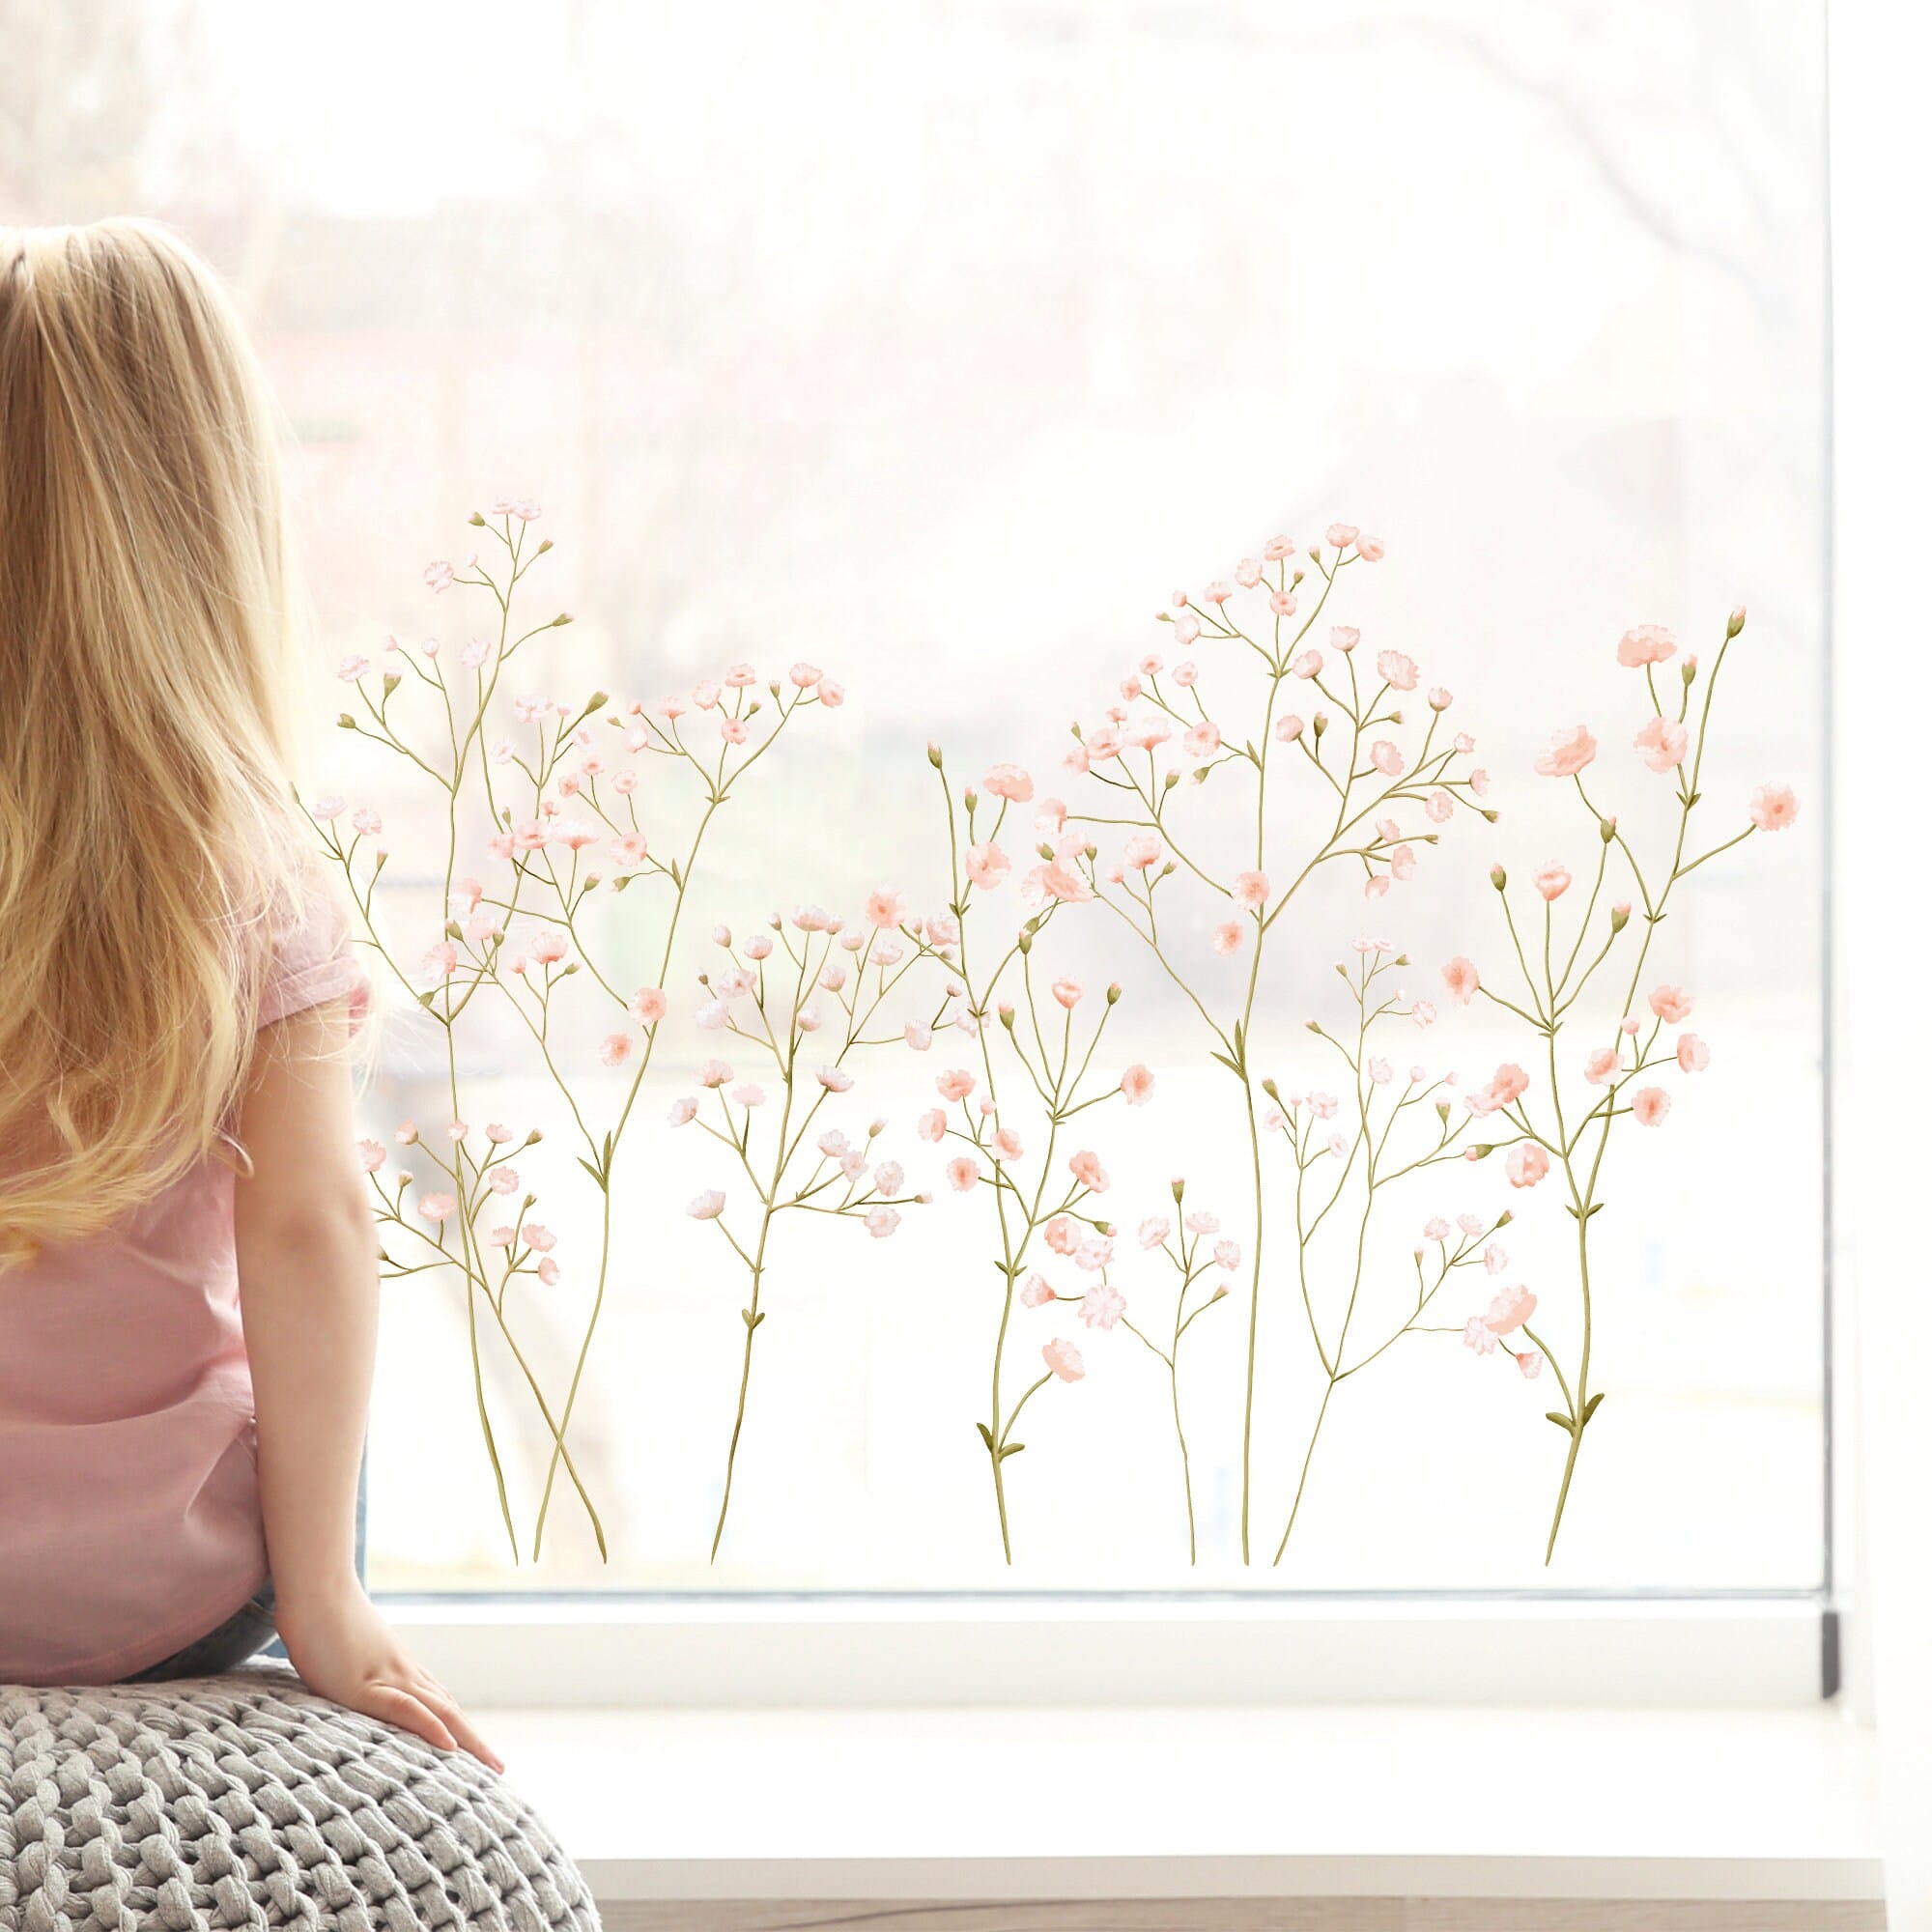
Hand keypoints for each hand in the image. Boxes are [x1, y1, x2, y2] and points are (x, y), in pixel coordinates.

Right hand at [276, 1587, 503, 1771]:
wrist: (316, 1589)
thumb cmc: (322, 1620)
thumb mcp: (343, 1655)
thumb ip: (356, 1672)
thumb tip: (349, 1686)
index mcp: (400, 1669)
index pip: (439, 1703)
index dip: (458, 1728)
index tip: (476, 1751)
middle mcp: (404, 1674)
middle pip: (449, 1711)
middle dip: (475, 1742)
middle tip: (498, 1768)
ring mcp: (389, 1678)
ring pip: (440, 1712)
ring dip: (468, 1740)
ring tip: (491, 1766)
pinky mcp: (366, 1685)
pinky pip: (404, 1707)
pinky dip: (430, 1726)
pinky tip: (450, 1745)